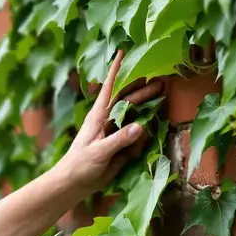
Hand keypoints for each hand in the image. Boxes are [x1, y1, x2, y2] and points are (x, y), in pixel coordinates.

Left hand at [54, 50, 164, 195]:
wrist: (73, 184)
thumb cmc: (79, 165)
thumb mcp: (98, 152)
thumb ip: (118, 140)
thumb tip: (140, 127)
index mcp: (98, 116)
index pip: (109, 88)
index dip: (116, 69)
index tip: (122, 51)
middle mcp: (107, 121)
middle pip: (128, 100)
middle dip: (143, 89)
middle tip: (163, 82)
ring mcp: (114, 133)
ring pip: (134, 115)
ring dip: (147, 106)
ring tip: (163, 96)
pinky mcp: (120, 146)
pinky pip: (136, 135)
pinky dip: (145, 129)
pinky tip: (156, 122)